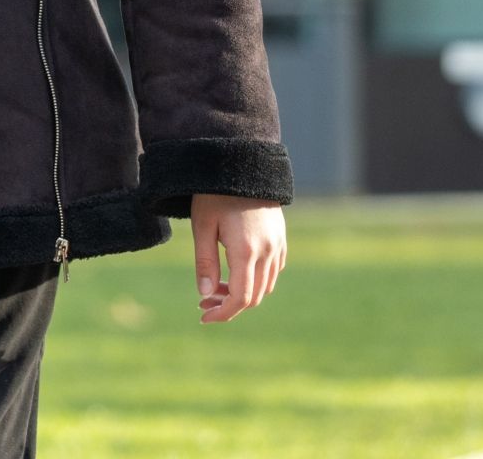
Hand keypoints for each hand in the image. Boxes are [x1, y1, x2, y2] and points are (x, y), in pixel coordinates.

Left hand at [191, 195, 285, 321]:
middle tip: (204, 303)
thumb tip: (204, 295)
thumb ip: (204, 262)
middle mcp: (267, 253)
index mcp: (245, 251)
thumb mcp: (202, 226)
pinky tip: (235, 273)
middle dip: (228, 305)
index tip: (203, 317)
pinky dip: (256, 280)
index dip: (223, 313)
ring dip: (242, 294)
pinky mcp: (281, 240)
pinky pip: (273, 271)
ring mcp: (277, 246)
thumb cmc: (215, 194)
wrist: (243, 165)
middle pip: (254, 297)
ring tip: (215, 288)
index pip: (240, 298)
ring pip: (265, 286)